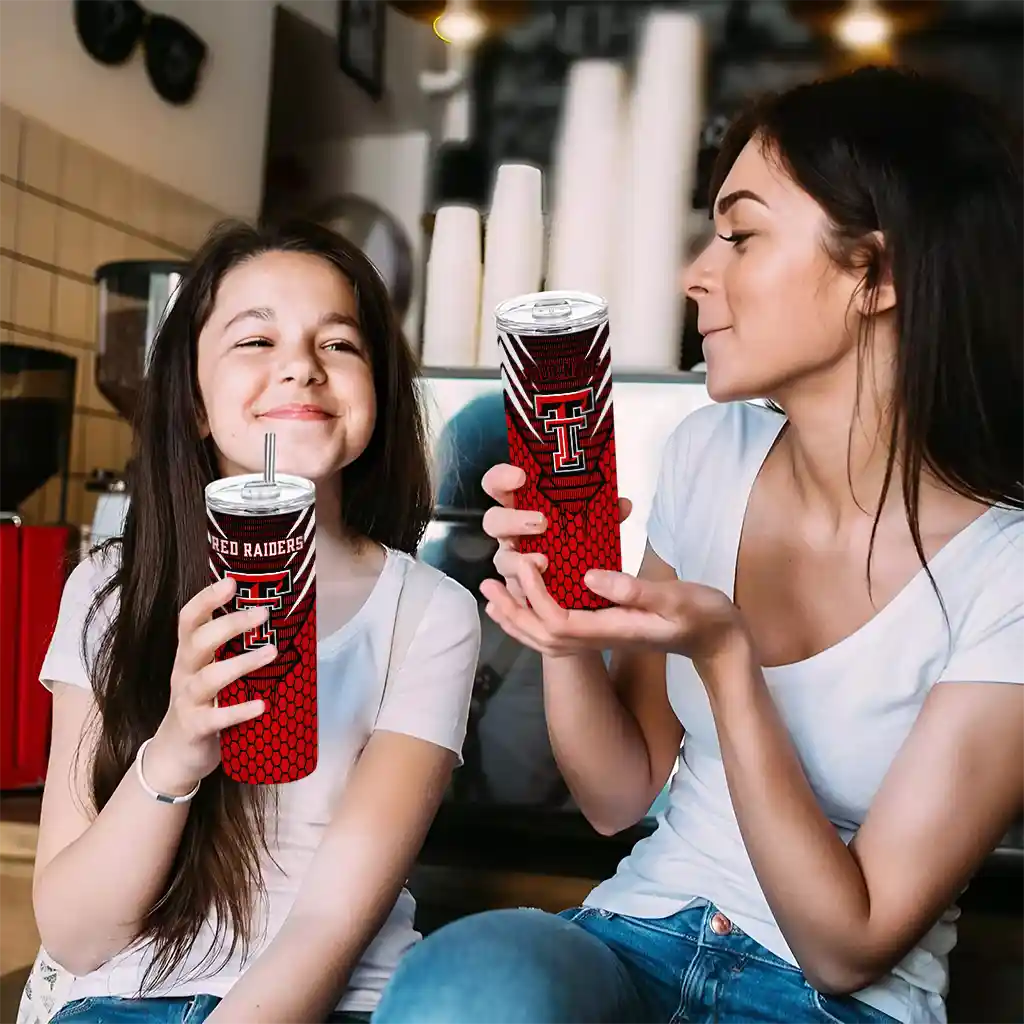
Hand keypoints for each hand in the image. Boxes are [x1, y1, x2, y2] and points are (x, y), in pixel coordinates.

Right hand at [144, 577, 276, 794]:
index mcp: (189, 655)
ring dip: (241, 664)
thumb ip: (231, 651)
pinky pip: (215, 718)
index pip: (189, 620)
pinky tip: (262, 705)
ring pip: (209, 678)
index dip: (206, 599)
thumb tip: (274, 621)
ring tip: (272, 652)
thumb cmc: (203, 704)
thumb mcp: (211, 672)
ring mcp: (187, 701)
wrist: (176, 755)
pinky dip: (238, 711)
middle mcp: (185, 673)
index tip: (231, 582)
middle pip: (199, 642)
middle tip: (263, 613)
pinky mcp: (195, 728)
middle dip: (229, 625)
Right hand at [481, 463, 631, 605]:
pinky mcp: (519, 590)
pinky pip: (513, 591)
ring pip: (501, 559)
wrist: (592, 588)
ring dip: (518, 560)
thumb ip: (606, 514)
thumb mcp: (598, 526)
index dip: (502, 479)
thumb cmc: (582, 543)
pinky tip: (540, 587)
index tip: (521, 476)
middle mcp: (511, 533)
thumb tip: (622, 505)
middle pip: (492, 522)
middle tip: (541, 522)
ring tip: (544, 561)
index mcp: (522, 507)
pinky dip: (524, 589)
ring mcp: (513, 562)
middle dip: (512, 520)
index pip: (498, 486)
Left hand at [481, 557, 748, 668]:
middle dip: (512, 610)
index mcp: (613, 630)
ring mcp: (602, 638)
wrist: (719, 641)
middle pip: (542, 636)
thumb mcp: (676, 598)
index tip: (526, 564)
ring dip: (516, 616)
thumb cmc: (704, 617)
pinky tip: (527, 600)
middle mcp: (601, 639)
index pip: (558, 621)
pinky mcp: (604, 631)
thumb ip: (634, 590)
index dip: (535, 596)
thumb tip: (589, 577)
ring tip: (493, 594)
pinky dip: (534, 618)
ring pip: (546, 638)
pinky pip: (559, 632)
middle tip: (488, 585)